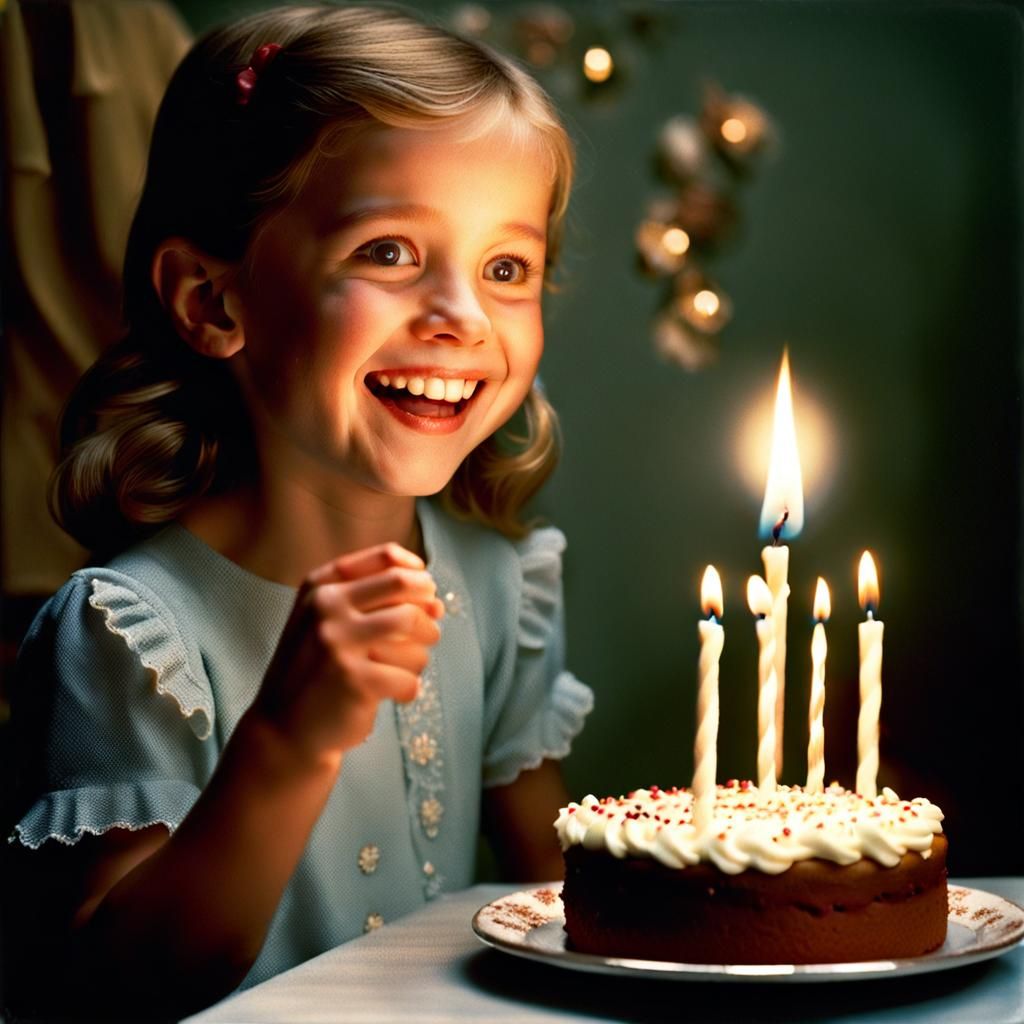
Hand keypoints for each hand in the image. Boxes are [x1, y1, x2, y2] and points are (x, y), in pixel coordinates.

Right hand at [251, 543, 444, 762]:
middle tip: (428, 631)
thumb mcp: (329, 624)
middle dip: (427, 609)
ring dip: (421, 653)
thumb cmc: (316, 671)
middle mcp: (326, 608)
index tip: (425, 591)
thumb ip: (378, 605)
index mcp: (320, 587)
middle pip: (404, 586)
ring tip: (406, 669)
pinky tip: (394, 695)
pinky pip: (410, 676)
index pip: (385, 557)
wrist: (283, 729)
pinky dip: (409, 689)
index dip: (416, 573)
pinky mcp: (355, 680)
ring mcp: (339, 643)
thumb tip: (437, 603)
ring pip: (415, 630)